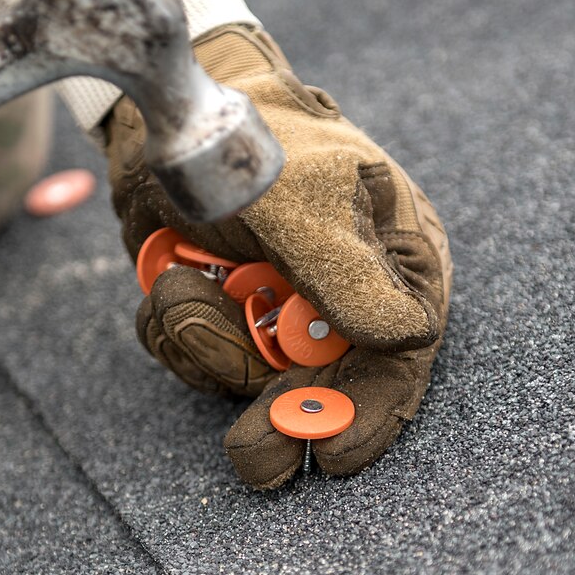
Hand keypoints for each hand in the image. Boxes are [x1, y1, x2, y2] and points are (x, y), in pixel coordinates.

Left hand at [105, 25, 450, 488]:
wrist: (167, 118)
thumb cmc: (253, 142)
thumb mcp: (301, 199)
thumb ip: (346, 270)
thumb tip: (407, 338)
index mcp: (390, 260)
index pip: (400, 354)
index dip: (370, 412)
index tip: (332, 455)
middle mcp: (342, 295)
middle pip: (325, 387)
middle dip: (281, 418)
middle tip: (253, 457)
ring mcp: (278, 309)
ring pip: (250, 376)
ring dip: (204, 341)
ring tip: (182, 283)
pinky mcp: (225, 313)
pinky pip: (198, 358)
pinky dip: (173, 331)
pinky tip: (167, 283)